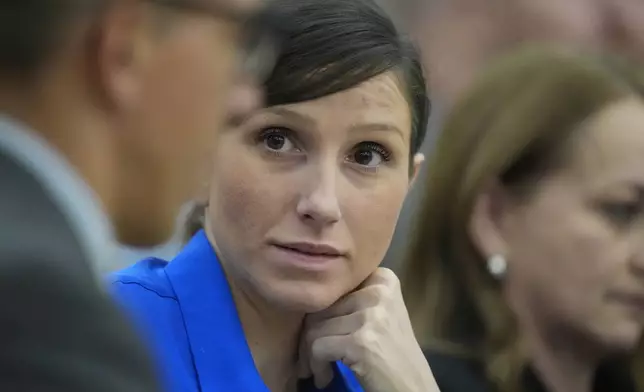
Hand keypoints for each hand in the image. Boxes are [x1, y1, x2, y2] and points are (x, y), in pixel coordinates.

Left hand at [299, 268, 439, 391]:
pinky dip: (316, 366)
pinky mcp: (361, 341)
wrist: (413, 388)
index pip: (333, 287)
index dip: (321, 313)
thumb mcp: (379, 314)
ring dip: (310, 354)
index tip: (323, 335)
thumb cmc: (393, 354)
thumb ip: (352, 299)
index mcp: (383, 279)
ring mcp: (371, 316)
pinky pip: (317, 347)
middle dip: (310, 336)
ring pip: (314, 327)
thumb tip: (307, 299)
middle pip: (321, 307)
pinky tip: (325, 377)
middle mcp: (379, 292)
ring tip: (323, 368)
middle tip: (315, 357)